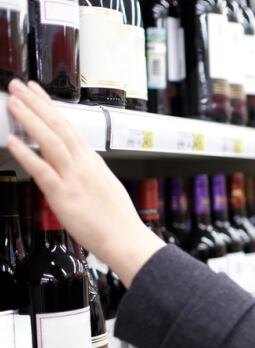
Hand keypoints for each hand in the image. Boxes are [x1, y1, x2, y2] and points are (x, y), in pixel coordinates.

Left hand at [5, 79, 163, 286]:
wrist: (126, 238)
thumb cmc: (117, 220)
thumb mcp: (104, 188)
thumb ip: (86, 175)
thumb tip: (74, 168)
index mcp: (92, 162)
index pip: (69, 127)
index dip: (50, 107)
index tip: (37, 92)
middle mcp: (83, 165)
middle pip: (58, 127)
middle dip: (37, 104)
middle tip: (18, 85)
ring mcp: (74, 178)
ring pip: (51, 141)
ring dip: (30, 119)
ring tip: (13, 102)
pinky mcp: (64, 195)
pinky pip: (43, 170)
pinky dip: (27, 154)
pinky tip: (12, 141)